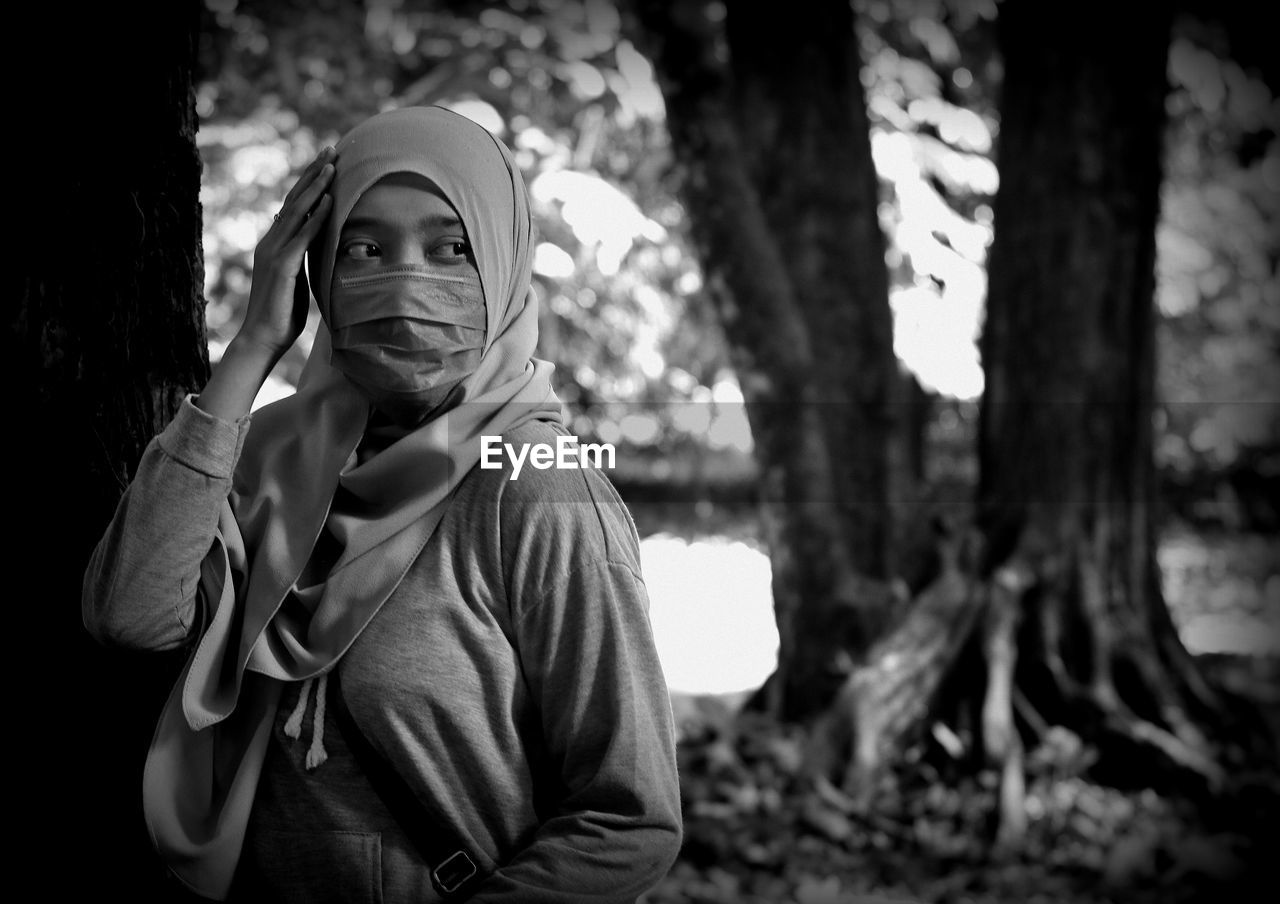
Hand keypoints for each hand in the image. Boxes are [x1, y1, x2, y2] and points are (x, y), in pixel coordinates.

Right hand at [238, 145, 335, 358]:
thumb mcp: (296, 280)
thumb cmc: (282, 314)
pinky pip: (303, 236)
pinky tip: (329, 201)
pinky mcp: (283, 266)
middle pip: (295, 199)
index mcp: (274, 244)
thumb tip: (314, 247)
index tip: (326, 162)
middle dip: (314, 173)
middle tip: (331, 149)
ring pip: (297, 211)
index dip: (309, 182)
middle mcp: (271, 242)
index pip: (293, 205)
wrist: (262, 338)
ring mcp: (274, 252)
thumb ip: (302, 260)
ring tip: (333, 164)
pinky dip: (316, 216)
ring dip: (316, 186)